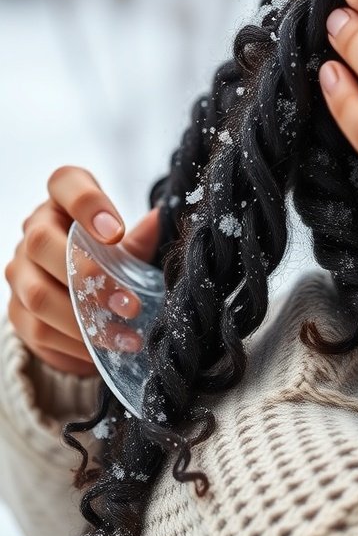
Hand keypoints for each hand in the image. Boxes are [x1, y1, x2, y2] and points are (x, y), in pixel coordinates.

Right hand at [4, 166, 159, 375]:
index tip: (117, 232)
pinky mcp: (18, 311)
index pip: (65, 183)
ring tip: (126, 339)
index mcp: (63, 202)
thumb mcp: (129, 249)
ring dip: (85, 321)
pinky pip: (39, 331)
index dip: (88, 203)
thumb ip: (141, 239)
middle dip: (89, 278)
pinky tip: (104, 352)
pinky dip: (74, 346)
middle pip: (42, 243)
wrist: (85, 302)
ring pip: (38, 294)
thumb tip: (163, 219)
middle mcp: (34, 231)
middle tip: (130, 305)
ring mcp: (20, 272)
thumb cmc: (110, 262)